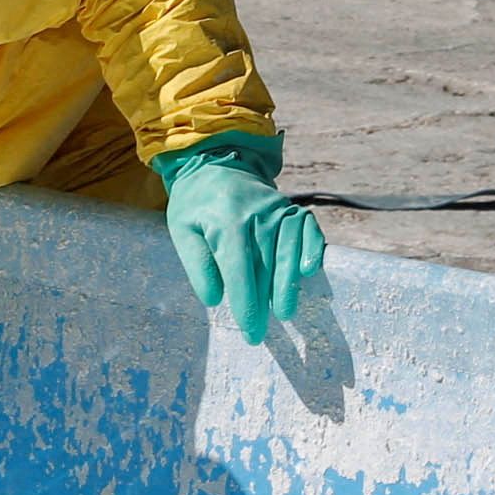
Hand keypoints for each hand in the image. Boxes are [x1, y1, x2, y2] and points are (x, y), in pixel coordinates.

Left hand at [159, 140, 328, 344]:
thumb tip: (215, 299)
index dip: (246, 303)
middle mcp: (257, 214)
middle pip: (267, 265)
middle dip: (265, 302)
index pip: (240, 270)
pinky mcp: (292, 208)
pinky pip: (308, 229)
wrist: (215, 162)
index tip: (249, 330)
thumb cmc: (195, 204)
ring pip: (289, 252)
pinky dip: (312, 249)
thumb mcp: (182, 230)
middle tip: (260, 332)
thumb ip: (197, 264)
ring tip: (285, 312)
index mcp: (227, 220)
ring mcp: (278, 208)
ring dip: (288, 285)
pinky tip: (309, 270)